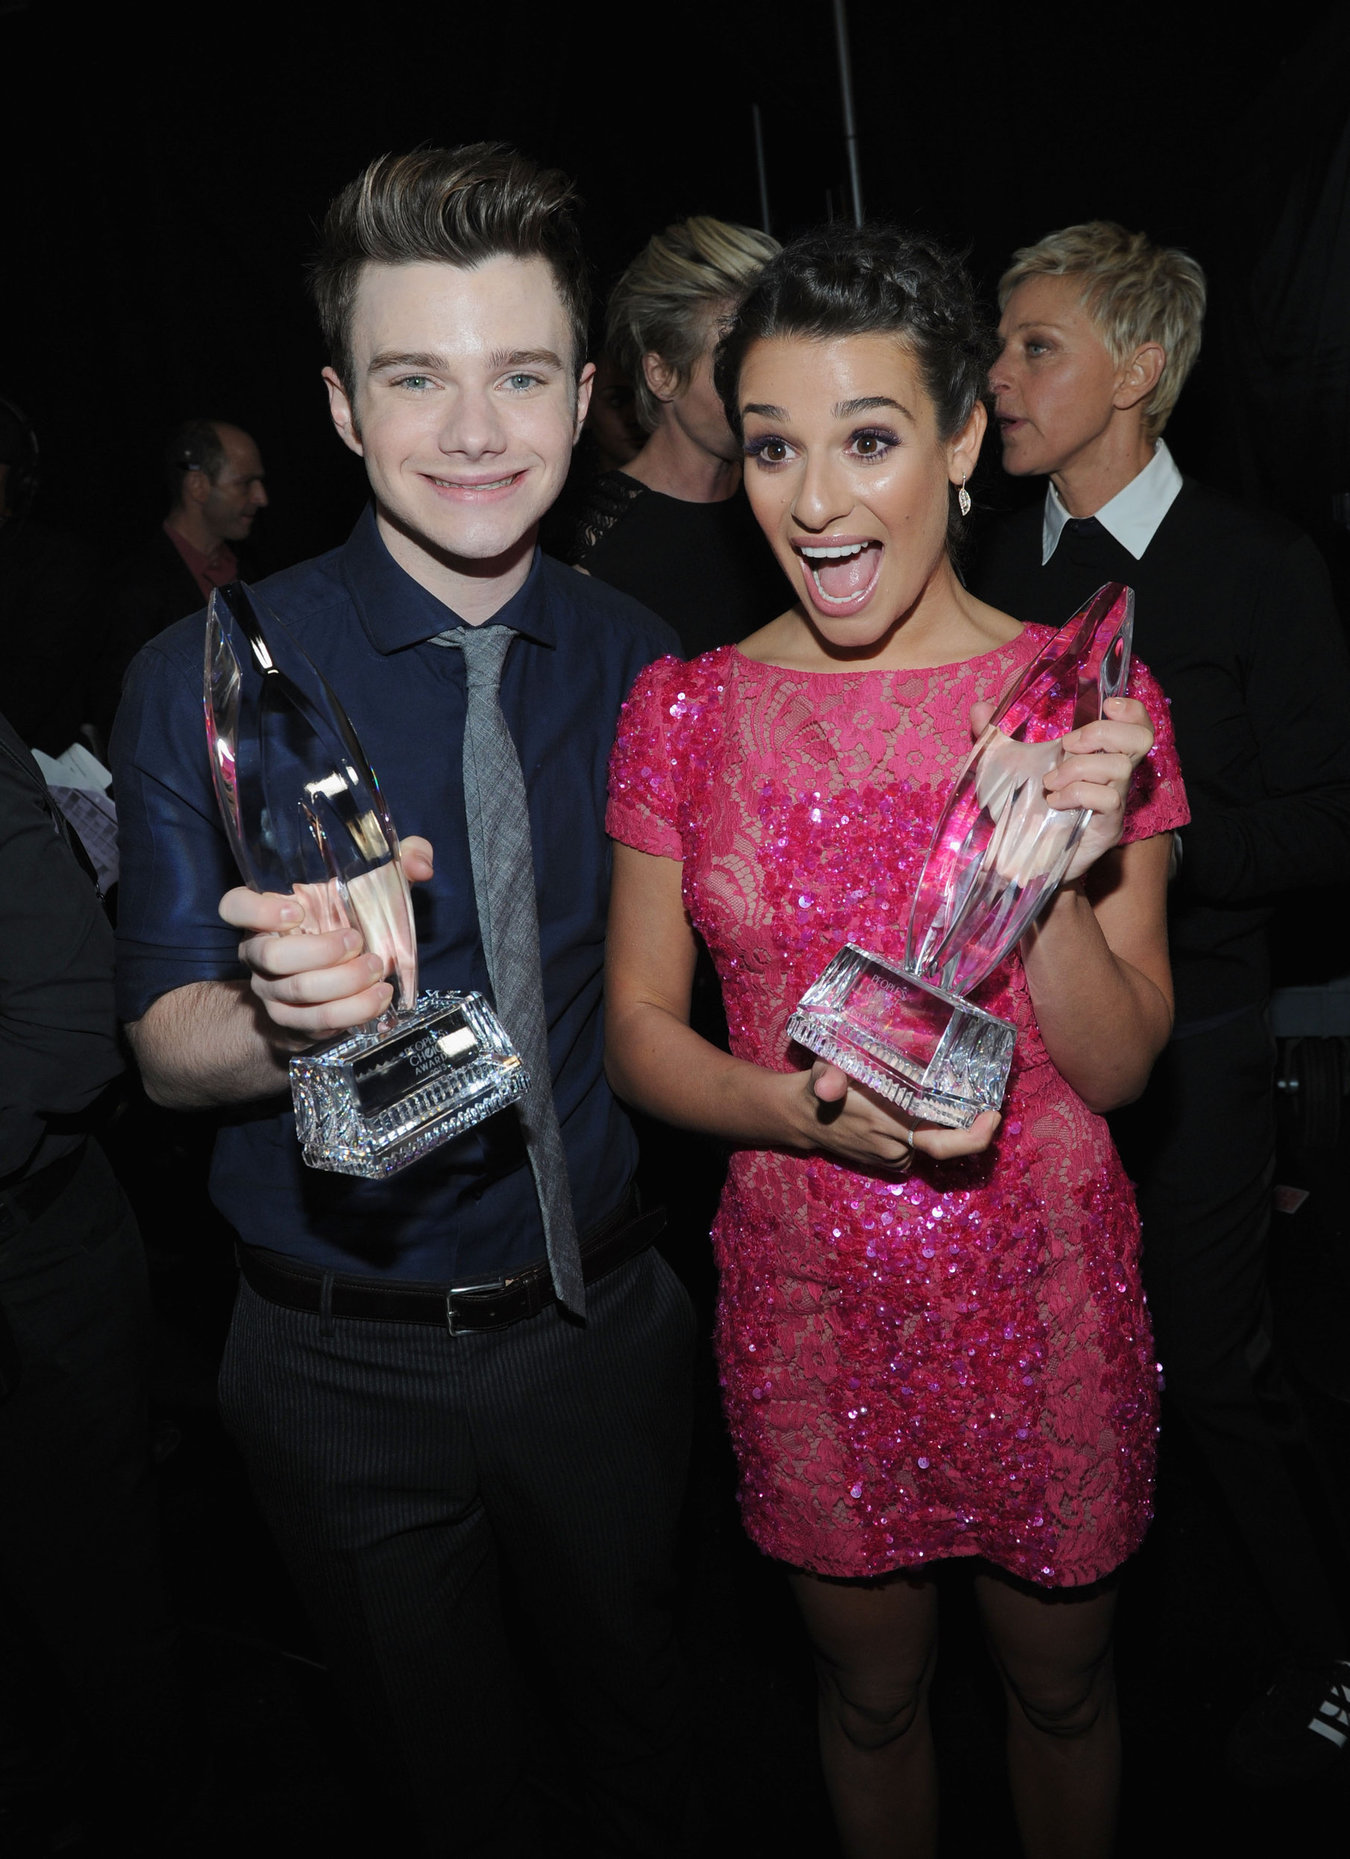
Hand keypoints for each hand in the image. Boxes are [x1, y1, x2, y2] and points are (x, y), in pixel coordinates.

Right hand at [218, 835, 434, 1039]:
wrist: (333, 985)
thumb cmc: (346, 924)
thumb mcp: (368, 888)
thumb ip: (395, 862)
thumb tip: (420, 864)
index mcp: (267, 914)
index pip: (235, 906)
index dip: (256, 910)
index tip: (297, 911)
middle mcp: (260, 952)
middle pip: (270, 956)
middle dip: (320, 952)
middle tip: (358, 942)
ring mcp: (272, 990)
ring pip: (297, 992)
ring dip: (344, 984)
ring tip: (378, 971)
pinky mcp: (292, 1022)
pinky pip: (316, 1023)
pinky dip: (351, 1012)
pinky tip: (378, 999)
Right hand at [796, 1061, 999, 1169]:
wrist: (803, 1118)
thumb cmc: (817, 1088)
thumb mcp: (821, 1073)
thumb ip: (827, 1078)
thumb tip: (827, 1086)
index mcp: (889, 1123)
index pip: (943, 1142)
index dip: (974, 1136)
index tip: (993, 1114)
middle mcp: (896, 1145)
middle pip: (947, 1144)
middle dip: (973, 1130)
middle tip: (990, 1109)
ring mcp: (894, 1156)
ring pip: (933, 1141)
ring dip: (943, 1122)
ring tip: (941, 1095)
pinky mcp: (891, 1160)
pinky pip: (920, 1145)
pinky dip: (927, 1128)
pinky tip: (920, 1109)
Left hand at [968, 696, 1152, 883]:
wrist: (1018, 858)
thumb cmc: (1018, 809)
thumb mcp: (1001, 766)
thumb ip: (992, 734)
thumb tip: (980, 708)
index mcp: (1095, 754)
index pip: (1135, 724)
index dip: (1131, 710)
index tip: (1105, 706)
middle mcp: (1111, 774)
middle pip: (1141, 738)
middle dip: (1104, 732)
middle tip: (1068, 745)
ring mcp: (1113, 800)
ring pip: (1119, 766)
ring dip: (1079, 767)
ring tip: (1049, 783)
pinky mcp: (1108, 825)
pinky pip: (1108, 798)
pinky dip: (1078, 793)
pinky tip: (1054, 803)